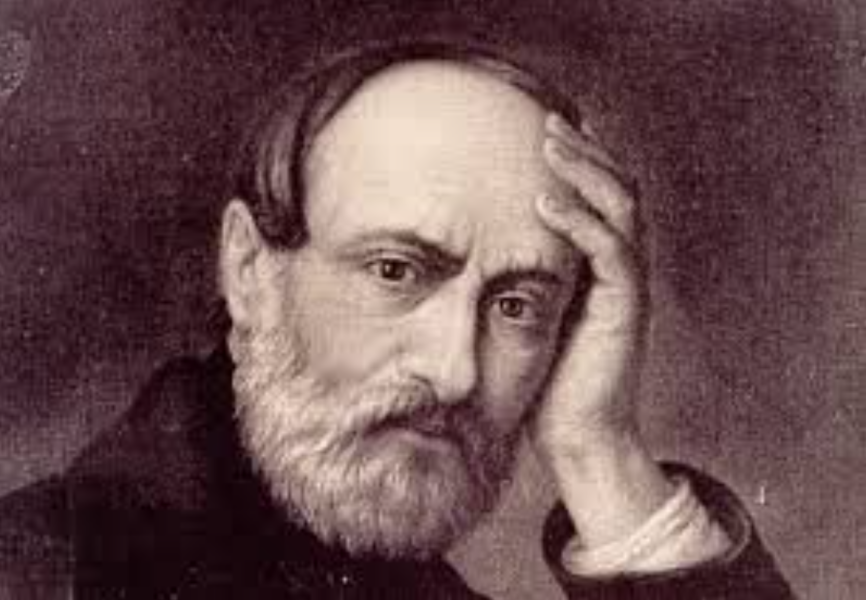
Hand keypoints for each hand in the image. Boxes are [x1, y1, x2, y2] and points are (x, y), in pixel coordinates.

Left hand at [531, 113, 673, 547]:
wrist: (577, 435)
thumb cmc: (549, 378)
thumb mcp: (532, 313)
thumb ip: (524, 277)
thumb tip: (477, 251)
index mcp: (601, 267)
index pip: (602, 197)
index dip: (582, 160)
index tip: (548, 129)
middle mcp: (621, 268)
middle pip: (618, 188)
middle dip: (584, 150)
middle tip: (548, 119)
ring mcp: (628, 286)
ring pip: (621, 208)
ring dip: (585, 170)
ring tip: (550, 141)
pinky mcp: (626, 307)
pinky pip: (610, 251)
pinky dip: (579, 221)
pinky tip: (545, 200)